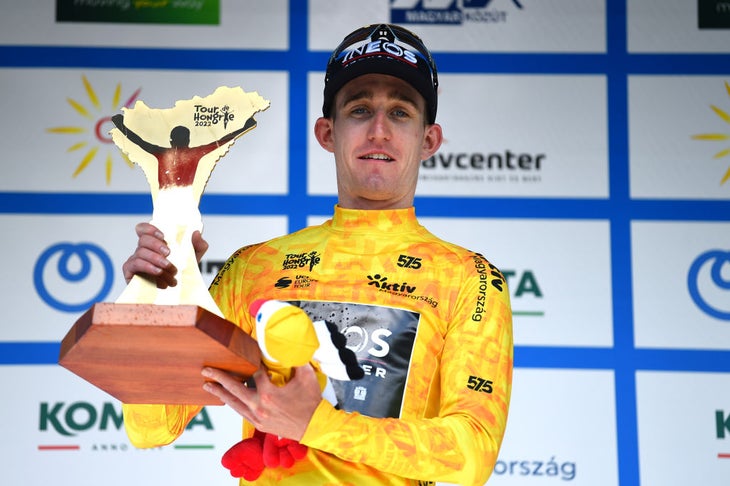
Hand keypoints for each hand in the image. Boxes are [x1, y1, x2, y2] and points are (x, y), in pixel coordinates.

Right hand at [122, 222, 208, 286]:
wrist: (178, 294)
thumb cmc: (182, 273)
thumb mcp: (194, 259)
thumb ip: (198, 245)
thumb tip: (196, 233)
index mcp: (155, 244)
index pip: (144, 230)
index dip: (150, 229)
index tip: (163, 235)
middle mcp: (143, 251)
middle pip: (143, 239)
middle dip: (156, 245)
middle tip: (168, 253)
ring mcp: (135, 260)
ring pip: (140, 252)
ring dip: (156, 259)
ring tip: (168, 267)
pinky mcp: (130, 272)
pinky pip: (135, 264)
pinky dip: (147, 266)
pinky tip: (158, 272)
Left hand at [201, 365, 321, 440]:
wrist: (314, 427)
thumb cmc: (311, 403)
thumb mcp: (307, 377)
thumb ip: (298, 360)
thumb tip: (291, 346)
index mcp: (269, 394)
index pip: (255, 373)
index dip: (252, 361)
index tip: (247, 354)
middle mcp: (259, 407)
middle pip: (234, 389)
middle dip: (219, 378)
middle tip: (206, 370)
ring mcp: (257, 417)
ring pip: (234, 403)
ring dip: (220, 393)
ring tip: (208, 385)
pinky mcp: (258, 424)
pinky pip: (241, 411)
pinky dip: (232, 403)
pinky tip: (226, 398)